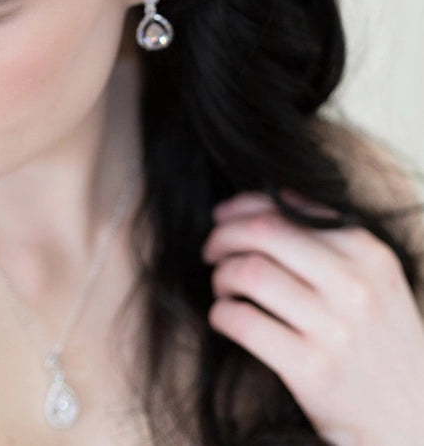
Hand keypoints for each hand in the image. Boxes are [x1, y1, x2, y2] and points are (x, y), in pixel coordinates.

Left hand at [201, 188, 423, 445]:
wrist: (410, 420)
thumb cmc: (381, 343)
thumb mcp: (376, 280)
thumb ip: (332, 237)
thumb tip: (275, 196)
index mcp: (369, 254)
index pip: (288, 209)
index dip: (243, 206)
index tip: (222, 216)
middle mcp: (356, 286)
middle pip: (264, 233)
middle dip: (224, 236)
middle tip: (211, 250)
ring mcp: (335, 329)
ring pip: (250, 273)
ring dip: (222, 276)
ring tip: (223, 287)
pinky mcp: (312, 370)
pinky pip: (244, 322)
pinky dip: (222, 314)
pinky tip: (225, 317)